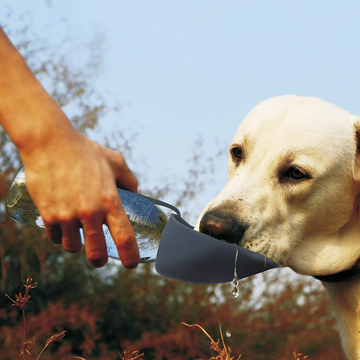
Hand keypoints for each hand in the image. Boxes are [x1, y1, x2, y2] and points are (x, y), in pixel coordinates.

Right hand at [21, 127, 139, 268]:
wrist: (50, 142)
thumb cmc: (85, 151)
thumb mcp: (115, 161)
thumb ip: (129, 180)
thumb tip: (135, 192)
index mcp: (110, 201)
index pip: (124, 238)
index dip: (130, 256)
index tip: (132, 264)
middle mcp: (90, 212)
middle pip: (97, 254)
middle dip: (99, 259)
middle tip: (99, 257)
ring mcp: (67, 216)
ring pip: (73, 247)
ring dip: (77, 244)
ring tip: (78, 232)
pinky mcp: (47, 215)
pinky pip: (55, 238)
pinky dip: (60, 236)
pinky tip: (62, 226)